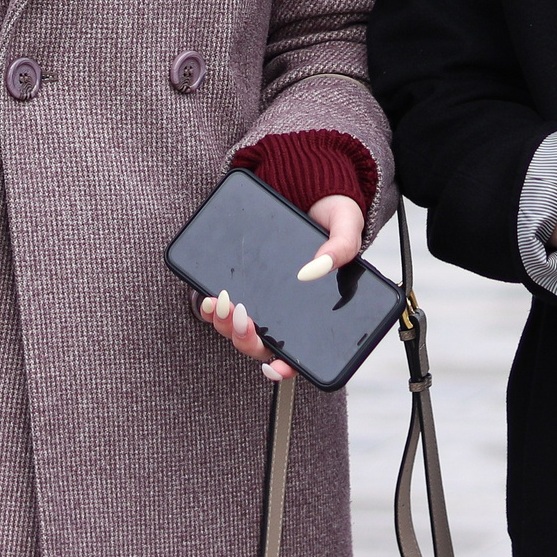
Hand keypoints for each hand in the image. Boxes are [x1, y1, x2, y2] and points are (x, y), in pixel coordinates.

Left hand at [197, 193, 364, 381]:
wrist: (307, 188)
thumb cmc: (332, 215)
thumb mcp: (345, 225)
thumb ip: (341, 246)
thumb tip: (314, 269)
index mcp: (314, 310)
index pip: (300, 352)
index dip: (286, 367)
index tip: (274, 368)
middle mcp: (285, 311)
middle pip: (261, 344)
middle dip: (246, 340)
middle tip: (243, 318)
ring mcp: (261, 298)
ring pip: (238, 329)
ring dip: (226, 325)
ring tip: (222, 303)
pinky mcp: (242, 280)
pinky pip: (223, 304)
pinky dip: (213, 307)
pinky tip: (211, 295)